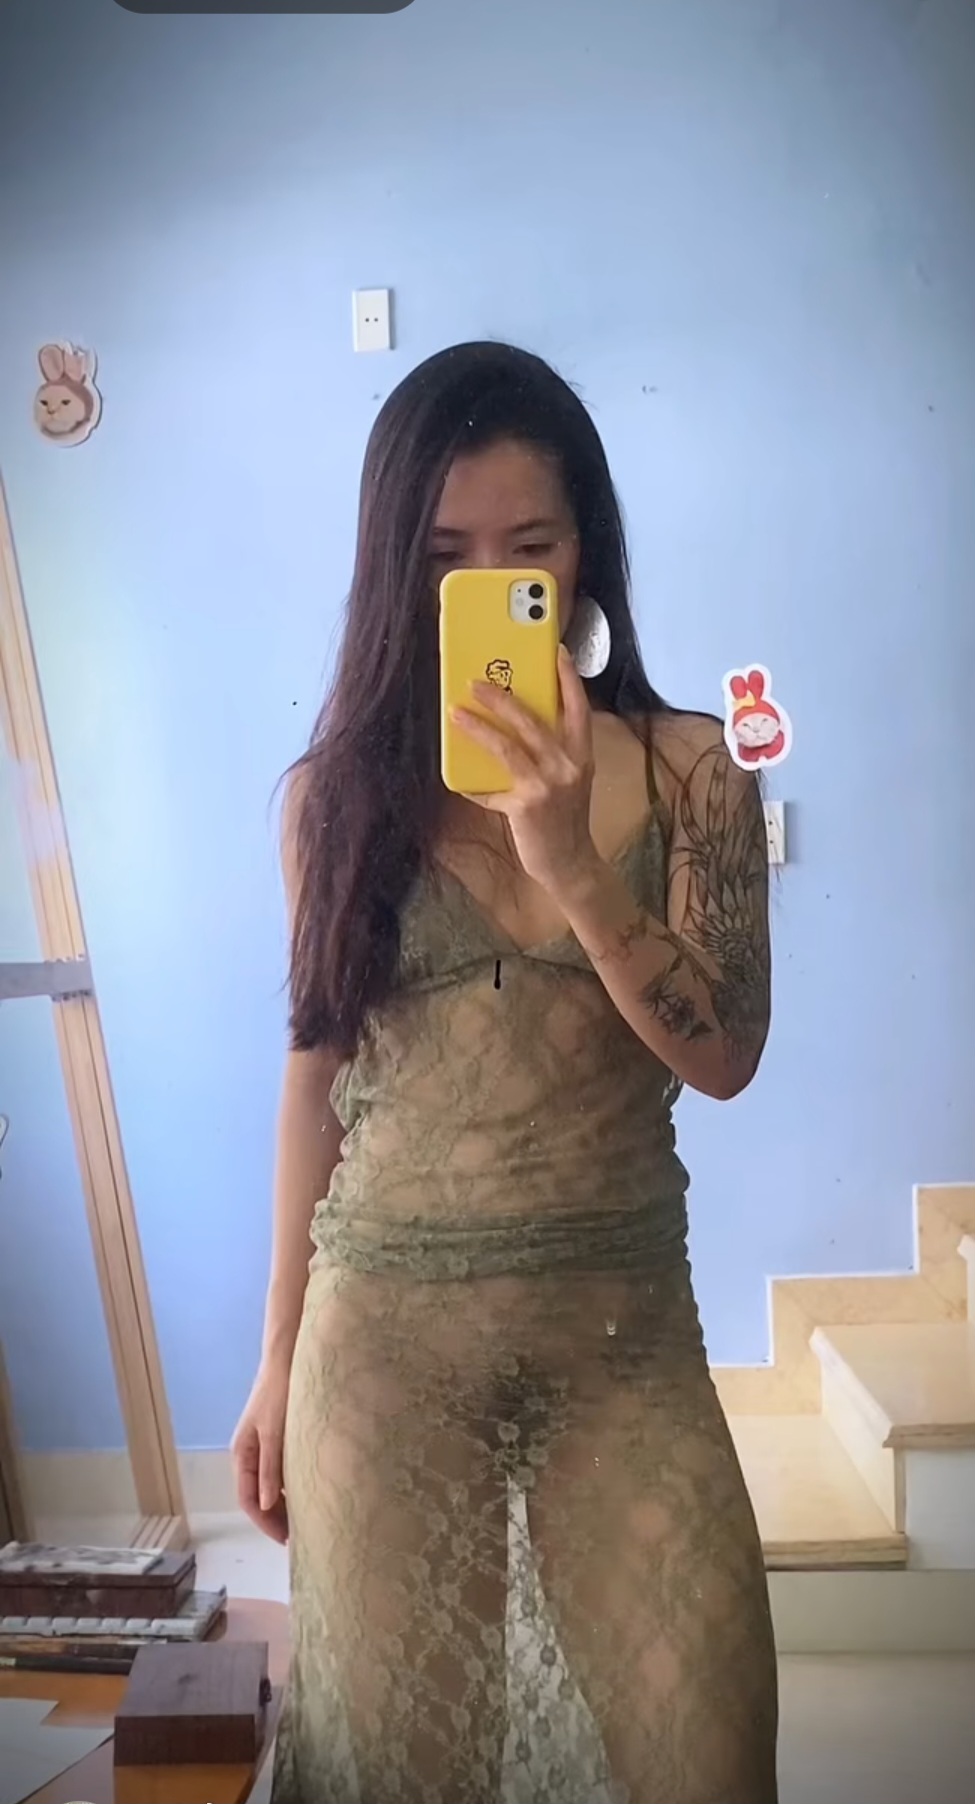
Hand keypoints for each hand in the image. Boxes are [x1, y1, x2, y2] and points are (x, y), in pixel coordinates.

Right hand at [230, 1359, 290, 1545]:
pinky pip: (279, 1472)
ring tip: (305, 1521)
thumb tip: (265, 1506)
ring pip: (269, 1486)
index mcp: (242, 1454)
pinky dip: (289, 1487)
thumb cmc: (279, 1394)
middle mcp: (249, 1454)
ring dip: (283, 1504)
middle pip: (258, 1496)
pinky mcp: (276, 1440)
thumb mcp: (274, 1433)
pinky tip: (307, 1493)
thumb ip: (270, 1469)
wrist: (286, 1360)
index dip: (265, 1523)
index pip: (248, 1500)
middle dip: (274, 1518)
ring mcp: (262, 1447)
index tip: (286, 1540)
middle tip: (299, 1537)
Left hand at [450, 645, 599, 896]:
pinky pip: (491, 787)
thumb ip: (549, 754)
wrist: (570, 863)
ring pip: (508, 746)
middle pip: (533, 720)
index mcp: (581, 755)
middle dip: (503, 697)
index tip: (557, 651)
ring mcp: (547, 786)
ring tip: (456, 712)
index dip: (568, 679)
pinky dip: (472, 783)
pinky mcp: (526, 805)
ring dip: (479, 727)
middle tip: (476, 682)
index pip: (579, 708)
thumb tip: (510, 727)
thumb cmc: (564, 819)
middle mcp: (568, 766)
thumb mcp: (567, 780)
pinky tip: (457, 777)